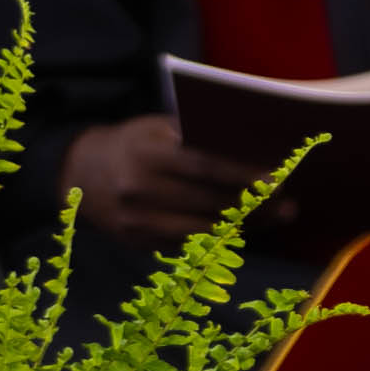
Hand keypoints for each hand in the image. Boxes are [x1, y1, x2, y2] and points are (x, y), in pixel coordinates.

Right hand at [62, 115, 271, 244]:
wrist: (81, 172)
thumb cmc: (136, 142)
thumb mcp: (160, 126)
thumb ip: (198, 136)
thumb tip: (254, 146)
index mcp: (147, 153)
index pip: (204, 164)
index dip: (243, 174)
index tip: (278, 179)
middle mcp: (139, 190)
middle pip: (206, 200)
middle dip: (252, 204)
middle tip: (288, 205)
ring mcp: (135, 221)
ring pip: (200, 227)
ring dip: (242, 224)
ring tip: (276, 218)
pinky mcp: (136, 242)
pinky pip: (186, 243)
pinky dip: (218, 236)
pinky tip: (243, 228)